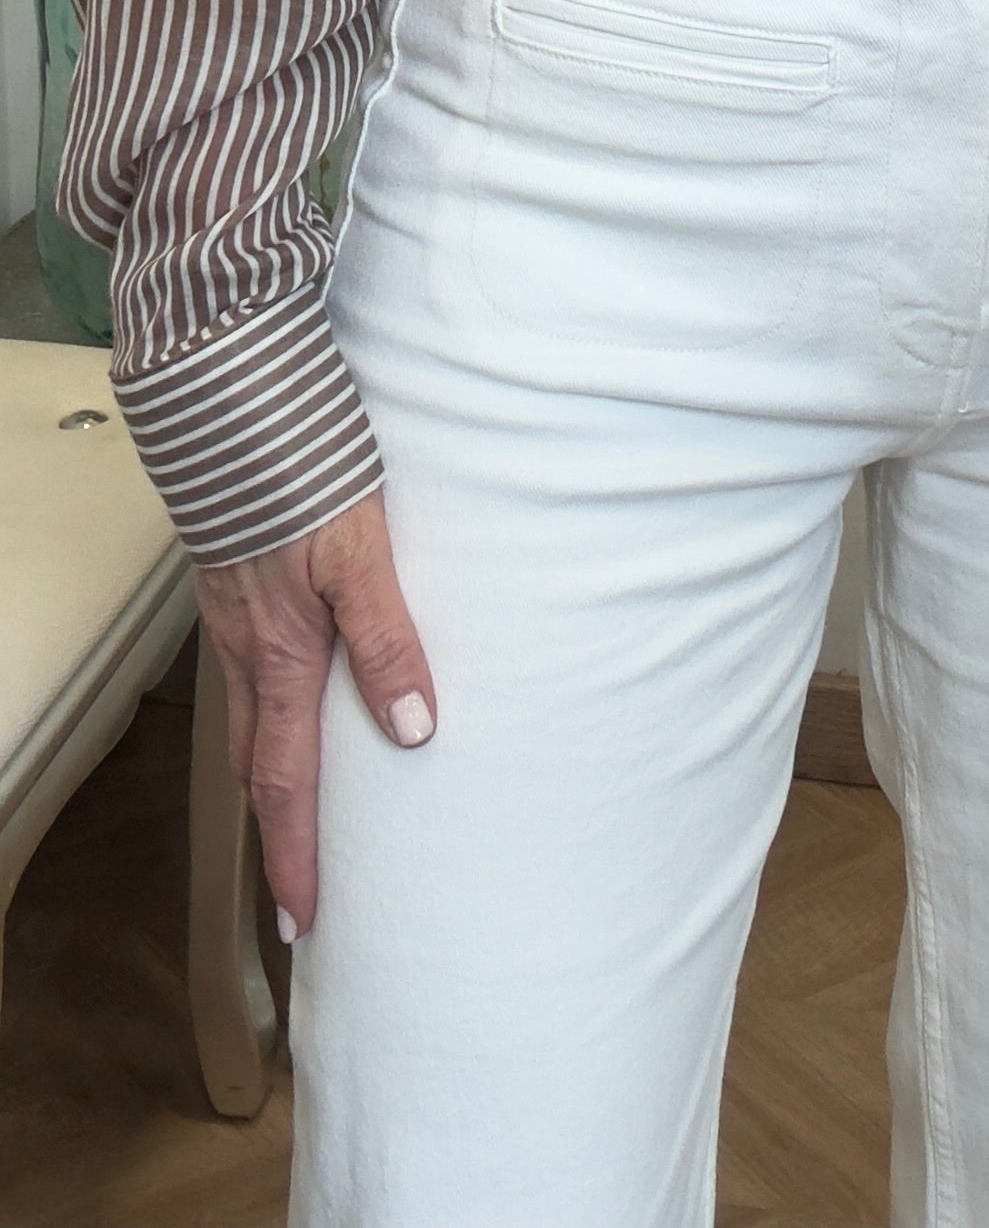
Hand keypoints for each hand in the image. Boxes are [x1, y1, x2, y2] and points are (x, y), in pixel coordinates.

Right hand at [193, 487, 435, 937]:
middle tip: (301, 897)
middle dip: (281, 837)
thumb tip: (415, 729)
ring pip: (253, 722)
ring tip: (300, 819)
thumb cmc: (301, 471)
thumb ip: (388, 639)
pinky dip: (270, 716)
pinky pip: (251, 677)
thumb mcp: (361, 554)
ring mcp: (236, 622)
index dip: (295, 856)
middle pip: (261, 768)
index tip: (303, 920)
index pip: (286, 783)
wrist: (235, 404)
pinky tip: (297, 706)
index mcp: (281, 656)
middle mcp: (249, 652)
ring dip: (273, 780)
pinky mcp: (238, 590)